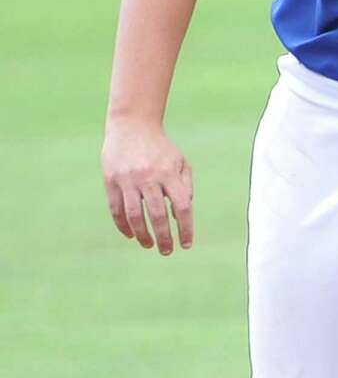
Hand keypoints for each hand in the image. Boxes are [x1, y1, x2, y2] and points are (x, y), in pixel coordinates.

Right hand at [101, 119, 193, 254]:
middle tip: (167, 251)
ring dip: (142, 234)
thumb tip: (181, 217)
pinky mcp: (110, 180)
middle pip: (157, 215)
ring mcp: (127, 179)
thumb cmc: (161, 149)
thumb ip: (185, 188)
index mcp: (169, 173)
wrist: (132, 126)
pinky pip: (116, 209)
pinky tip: (131, 235)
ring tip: (149, 245)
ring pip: (134, 215)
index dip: (185, 228)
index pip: (182, 206)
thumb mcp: (181, 163)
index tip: (186, 244)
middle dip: (163, 237)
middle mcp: (148, 177)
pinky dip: (123, 225)